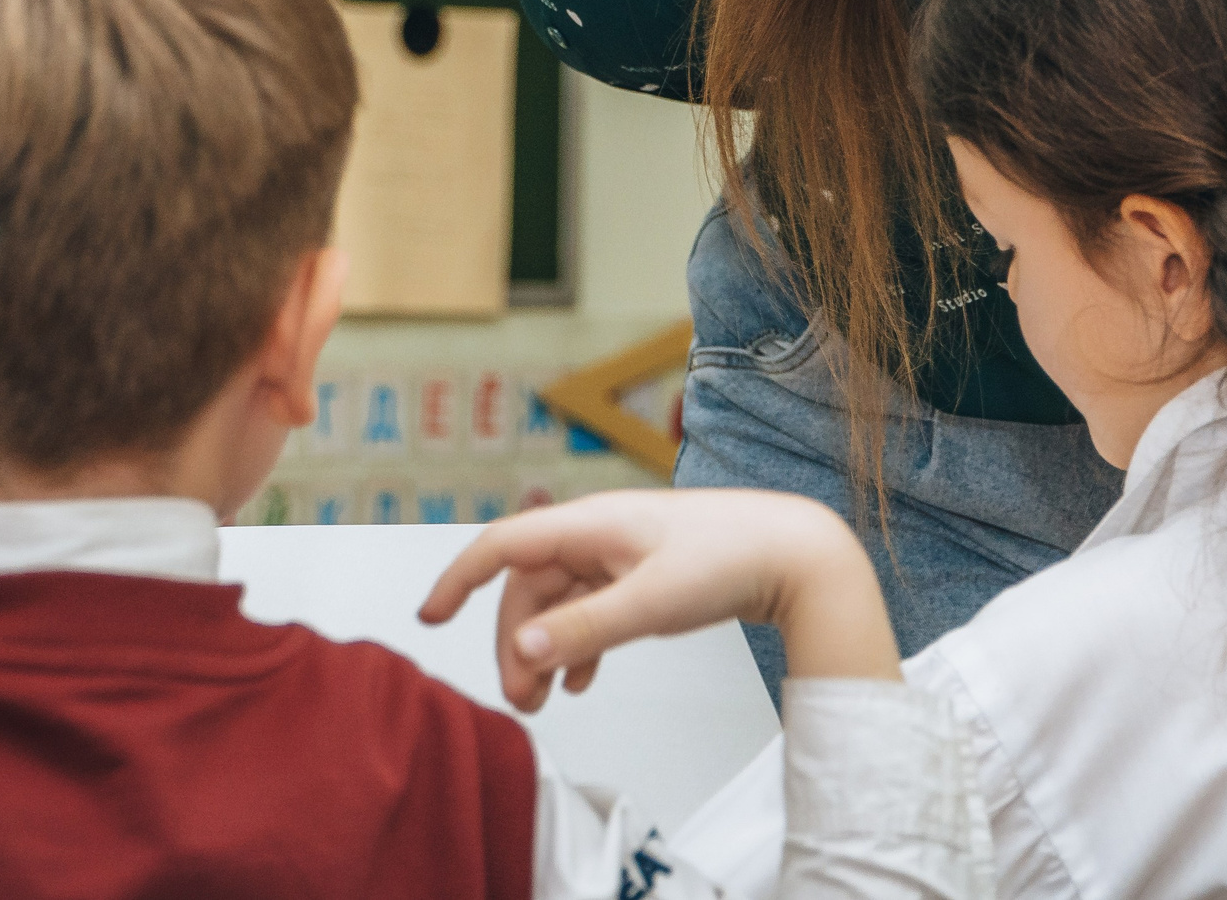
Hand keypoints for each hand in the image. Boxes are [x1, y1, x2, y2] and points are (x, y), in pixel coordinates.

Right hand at [418, 489, 898, 711]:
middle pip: (529, 587)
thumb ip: (584, 629)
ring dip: (544, 650)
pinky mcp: (643, 575)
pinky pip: (591, 609)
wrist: (797, 553)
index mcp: (590, 524)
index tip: (429, 619)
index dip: (459, 578)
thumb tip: (519, 649)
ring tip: (542, 702)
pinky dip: (577, 646)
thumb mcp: (651, 602)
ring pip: (559, 603)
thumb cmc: (730, 559)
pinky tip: (580, 682)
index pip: (504, 545)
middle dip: (513, 642)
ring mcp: (620, 554)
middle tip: (518, 700)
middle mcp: (598, 533)